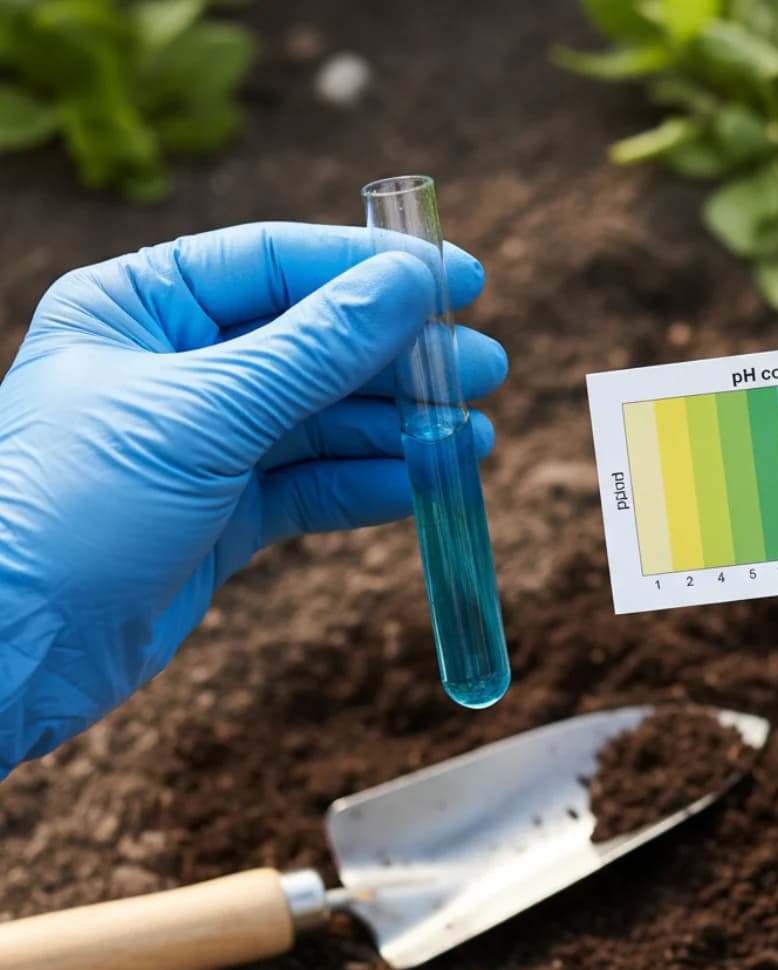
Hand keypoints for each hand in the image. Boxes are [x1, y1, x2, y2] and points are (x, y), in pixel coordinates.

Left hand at [0, 222, 506, 776]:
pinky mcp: (225, 515)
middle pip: (314, 344)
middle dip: (400, 358)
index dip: (371, 270)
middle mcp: (177, 367)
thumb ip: (315, 348)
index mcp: (141, 306)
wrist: (10, 649)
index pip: (276, 264)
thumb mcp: (202, 411)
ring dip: (398, 429)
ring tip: (470, 438)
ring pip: (325, 422)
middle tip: (481, 367)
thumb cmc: (68, 505)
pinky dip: (370, 486)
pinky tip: (424, 485)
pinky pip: (314, 487)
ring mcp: (205, 444)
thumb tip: (409, 284)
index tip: (457, 280)